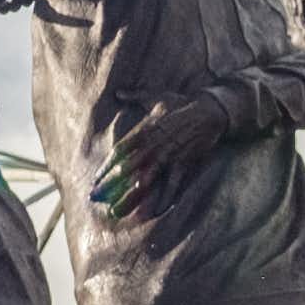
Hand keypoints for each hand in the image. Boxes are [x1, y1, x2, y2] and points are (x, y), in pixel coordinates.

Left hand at [91, 97, 228, 222]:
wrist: (209, 111)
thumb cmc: (180, 104)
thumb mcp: (155, 97)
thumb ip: (134, 96)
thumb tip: (118, 93)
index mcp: (143, 132)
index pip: (119, 152)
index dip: (106, 167)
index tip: (95, 180)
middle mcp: (152, 146)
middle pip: (127, 169)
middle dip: (110, 185)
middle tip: (95, 199)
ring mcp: (167, 157)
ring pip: (145, 181)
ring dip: (131, 197)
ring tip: (118, 212)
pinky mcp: (183, 163)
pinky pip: (172, 184)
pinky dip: (165, 198)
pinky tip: (155, 211)